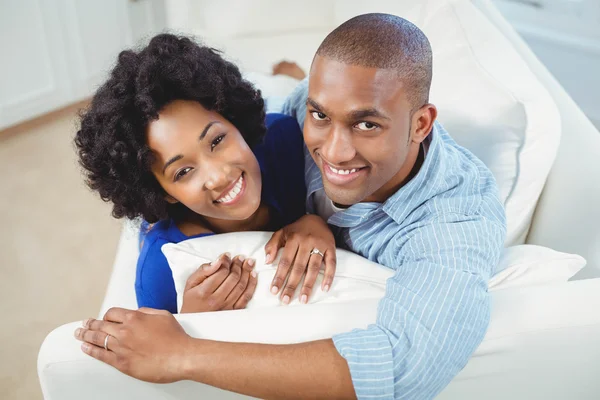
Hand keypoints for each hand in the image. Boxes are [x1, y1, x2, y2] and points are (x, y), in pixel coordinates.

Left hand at [74, 308, 194, 382]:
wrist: (181, 357)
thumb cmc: (176, 338)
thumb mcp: (163, 315)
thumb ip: (147, 312)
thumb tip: (138, 313)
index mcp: (135, 317)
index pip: (112, 313)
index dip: (106, 316)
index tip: (104, 318)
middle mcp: (125, 331)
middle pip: (101, 325)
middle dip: (90, 324)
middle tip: (84, 324)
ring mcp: (121, 347)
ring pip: (98, 339)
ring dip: (86, 336)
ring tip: (79, 334)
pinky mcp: (122, 363)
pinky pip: (101, 355)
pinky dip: (91, 351)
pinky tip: (86, 348)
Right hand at [180, 253, 256, 312]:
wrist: (193, 321)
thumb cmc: (192, 300)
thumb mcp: (191, 283)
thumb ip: (204, 270)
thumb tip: (219, 261)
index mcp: (204, 291)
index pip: (221, 272)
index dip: (226, 261)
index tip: (227, 255)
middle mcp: (216, 300)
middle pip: (233, 278)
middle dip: (238, 264)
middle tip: (240, 257)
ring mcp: (226, 307)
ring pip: (241, 285)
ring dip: (247, 271)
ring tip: (249, 262)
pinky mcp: (234, 311)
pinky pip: (246, 296)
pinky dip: (252, 284)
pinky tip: (253, 274)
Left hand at [264, 214, 335, 304]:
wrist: (317, 218)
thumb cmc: (297, 229)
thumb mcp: (282, 233)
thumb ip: (272, 245)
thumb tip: (267, 262)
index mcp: (293, 239)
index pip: (285, 261)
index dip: (279, 276)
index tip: (274, 290)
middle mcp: (307, 242)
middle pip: (299, 267)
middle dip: (292, 285)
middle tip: (286, 300)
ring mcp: (320, 245)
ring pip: (314, 267)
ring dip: (309, 285)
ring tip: (303, 299)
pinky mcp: (331, 248)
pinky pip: (331, 263)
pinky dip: (329, 276)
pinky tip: (325, 288)